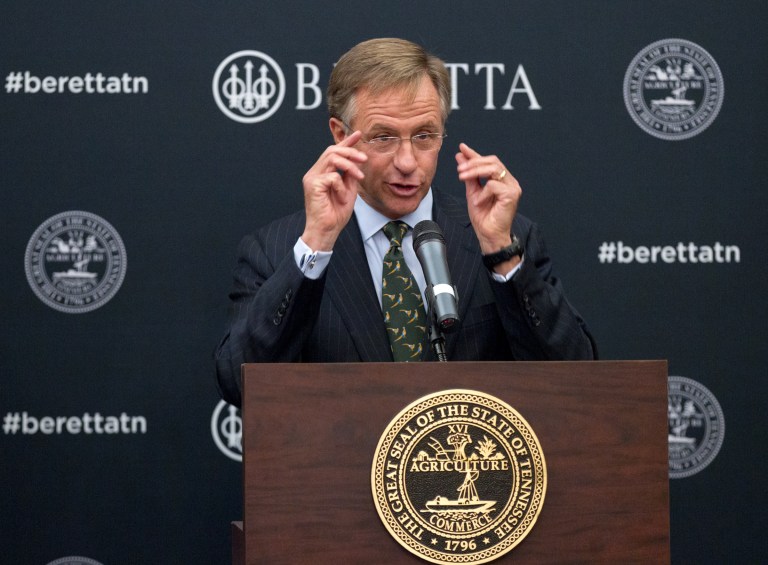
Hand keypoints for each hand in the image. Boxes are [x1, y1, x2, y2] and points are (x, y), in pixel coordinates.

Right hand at [301, 131, 366, 250]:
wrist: (326, 231)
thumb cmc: (335, 215)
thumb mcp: (348, 191)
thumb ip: (350, 176)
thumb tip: (357, 163)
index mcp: (322, 173)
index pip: (333, 152)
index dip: (346, 142)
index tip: (359, 134)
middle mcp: (314, 173)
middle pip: (332, 150)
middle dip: (350, 151)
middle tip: (364, 159)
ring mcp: (312, 178)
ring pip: (332, 158)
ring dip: (350, 166)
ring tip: (359, 177)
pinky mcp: (313, 185)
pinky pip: (333, 177)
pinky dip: (342, 187)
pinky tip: (342, 198)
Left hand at [456, 142, 521, 253]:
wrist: (489, 235)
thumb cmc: (484, 218)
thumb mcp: (472, 192)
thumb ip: (469, 176)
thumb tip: (461, 157)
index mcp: (501, 180)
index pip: (489, 162)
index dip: (475, 154)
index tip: (462, 148)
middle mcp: (509, 181)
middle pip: (493, 161)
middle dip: (473, 162)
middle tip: (459, 169)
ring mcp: (512, 187)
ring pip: (493, 169)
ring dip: (475, 171)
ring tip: (462, 177)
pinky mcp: (512, 195)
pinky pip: (493, 185)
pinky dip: (482, 192)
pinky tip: (477, 201)